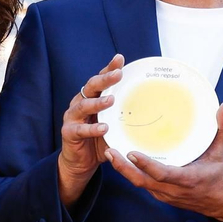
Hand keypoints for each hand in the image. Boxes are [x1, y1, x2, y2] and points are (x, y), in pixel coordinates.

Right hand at [57, 54, 123, 207]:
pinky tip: (103, 128)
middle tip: (118, 75)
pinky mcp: (68, 132)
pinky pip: (79, 129)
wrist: (81, 162)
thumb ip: (125, 115)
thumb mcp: (115, 125)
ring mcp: (72, 117)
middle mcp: (80, 103)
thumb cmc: (100, 140)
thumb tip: (154, 108)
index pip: (101, 80)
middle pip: (91, 87)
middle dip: (105, 79)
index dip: (109, 69)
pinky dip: (91, 128)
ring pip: (84, 105)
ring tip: (111, 101)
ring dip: (98, 103)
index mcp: (92, 98)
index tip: (120, 59)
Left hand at [106, 102, 222, 221]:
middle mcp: (172, 190)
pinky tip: (122, 161)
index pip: (162, 174)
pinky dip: (131, 174)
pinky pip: (143, 185)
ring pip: (139, 184)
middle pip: (141, 181)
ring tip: (110, 152)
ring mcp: (165, 195)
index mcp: (187, 179)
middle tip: (109, 151)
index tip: (131, 153)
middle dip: (123, 167)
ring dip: (124, 170)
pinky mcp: (162, 196)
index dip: (146, 165)